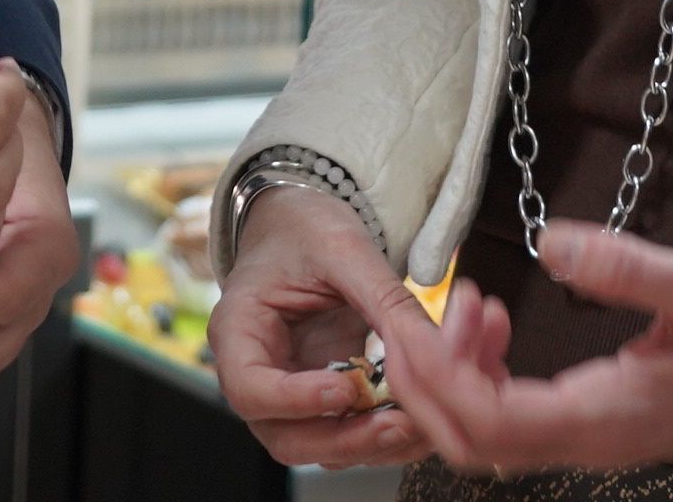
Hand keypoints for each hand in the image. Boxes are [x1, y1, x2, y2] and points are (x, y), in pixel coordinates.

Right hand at [206, 185, 428, 470]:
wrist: (303, 225)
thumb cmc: (305, 228)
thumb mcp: (343, 248)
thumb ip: (384, 298)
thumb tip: (434, 350)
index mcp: (238, 330)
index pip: (251, 389)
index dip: (297, 400)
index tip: (347, 388)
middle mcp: (256, 373)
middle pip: (286, 437)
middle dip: (346, 439)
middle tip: (398, 423)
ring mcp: (289, 393)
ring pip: (320, 447)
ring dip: (370, 445)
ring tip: (420, 422)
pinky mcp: (322, 398)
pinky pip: (347, 432)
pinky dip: (382, 436)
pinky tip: (419, 418)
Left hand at [373, 225, 672, 475]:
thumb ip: (628, 267)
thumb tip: (552, 242)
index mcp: (611, 415)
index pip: (492, 423)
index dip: (441, 379)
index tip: (428, 316)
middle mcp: (593, 441)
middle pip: (472, 442)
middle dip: (426, 381)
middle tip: (422, 306)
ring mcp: (593, 440)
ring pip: (487, 437)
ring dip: (453, 378)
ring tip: (469, 304)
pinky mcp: (596, 425)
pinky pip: (515, 421)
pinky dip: (483, 378)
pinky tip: (493, 325)